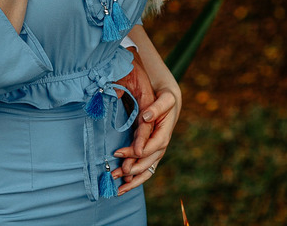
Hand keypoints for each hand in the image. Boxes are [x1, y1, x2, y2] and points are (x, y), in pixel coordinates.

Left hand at [112, 48, 179, 193]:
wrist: (168, 102)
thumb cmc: (165, 98)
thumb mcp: (165, 98)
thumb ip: (157, 107)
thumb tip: (146, 117)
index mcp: (165, 132)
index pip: (153, 145)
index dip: (139, 150)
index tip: (122, 153)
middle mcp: (161, 144)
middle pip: (149, 161)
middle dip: (134, 168)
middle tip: (117, 172)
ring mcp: (156, 150)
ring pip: (146, 169)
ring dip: (133, 179)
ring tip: (117, 188)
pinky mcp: (149, 152)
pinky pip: (143, 169)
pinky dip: (134, 178)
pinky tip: (122, 185)